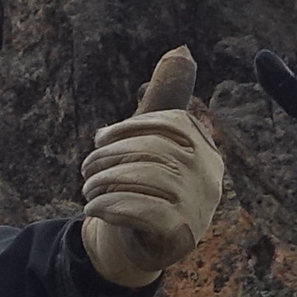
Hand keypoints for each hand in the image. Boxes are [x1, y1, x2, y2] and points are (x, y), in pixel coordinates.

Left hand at [76, 48, 228, 289]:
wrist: (141, 247)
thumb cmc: (145, 184)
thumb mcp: (152, 140)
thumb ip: (165, 97)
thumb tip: (182, 50)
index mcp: (206, 149)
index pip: (172, 124)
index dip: (131, 127)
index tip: (101, 138)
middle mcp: (209, 176)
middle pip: (156, 151)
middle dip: (111, 156)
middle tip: (87, 168)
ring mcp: (199, 207)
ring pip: (146, 180)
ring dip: (106, 181)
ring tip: (88, 187)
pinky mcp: (180, 234)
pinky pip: (141, 210)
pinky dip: (110, 205)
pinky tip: (94, 207)